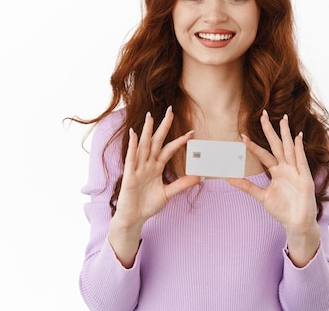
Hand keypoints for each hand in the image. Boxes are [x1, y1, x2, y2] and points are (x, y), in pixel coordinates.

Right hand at [114, 106, 199, 228]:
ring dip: (147, 131)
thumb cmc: (148, 205)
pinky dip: (133, 146)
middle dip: (163, 127)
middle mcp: (147, 164)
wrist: (134, 218)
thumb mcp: (168, 194)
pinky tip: (134, 134)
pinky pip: (131, 158)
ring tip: (150, 116)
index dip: (179, 141)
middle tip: (170, 111)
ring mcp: (138, 168)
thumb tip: (199, 177)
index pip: (169, 150)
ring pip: (144, 146)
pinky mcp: (129, 175)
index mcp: (156, 167)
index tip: (191, 132)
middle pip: (156, 141)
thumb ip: (181, 184)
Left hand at [228, 110, 319, 265]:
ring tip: (283, 119)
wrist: (296, 223)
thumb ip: (248, 187)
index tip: (242, 136)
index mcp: (277, 171)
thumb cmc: (282, 210)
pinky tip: (297, 137)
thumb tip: (229, 179)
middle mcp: (286, 168)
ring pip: (290, 148)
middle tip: (264, 114)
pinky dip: (299, 149)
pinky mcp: (305, 178)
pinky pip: (301, 160)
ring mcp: (296, 171)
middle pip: (277, 144)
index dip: (253, 145)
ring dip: (287, 134)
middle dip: (271, 130)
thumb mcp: (262, 197)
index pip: (263, 154)